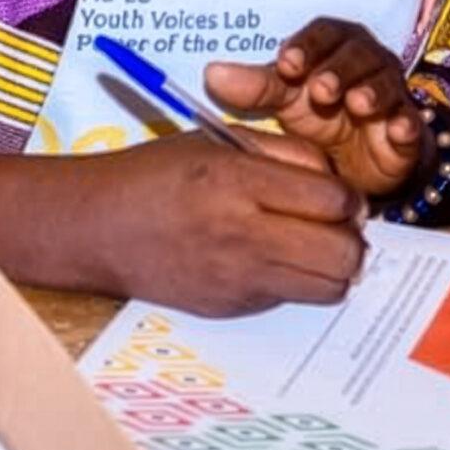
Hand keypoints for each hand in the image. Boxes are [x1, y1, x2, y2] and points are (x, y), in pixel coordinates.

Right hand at [79, 130, 365, 316]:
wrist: (98, 227)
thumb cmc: (158, 174)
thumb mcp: (221, 142)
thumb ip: (285, 154)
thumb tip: (337, 180)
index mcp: (239, 182)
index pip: (333, 199)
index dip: (348, 196)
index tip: (338, 194)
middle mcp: (243, 233)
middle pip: (342, 253)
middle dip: (351, 237)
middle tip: (336, 225)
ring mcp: (238, 278)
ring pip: (327, 286)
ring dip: (332, 267)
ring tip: (313, 245)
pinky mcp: (230, 307)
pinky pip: (291, 298)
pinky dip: (297, 281)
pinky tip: (275, 259)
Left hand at [206, 18, 426, 197]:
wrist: (356, 162)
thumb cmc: (318, 117)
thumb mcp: (284, 100)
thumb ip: (254, 87)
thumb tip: (211, 74)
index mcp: (335, 46)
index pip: (324, 33)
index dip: (308, 46)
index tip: (287, 64)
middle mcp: (367, 62)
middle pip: (357, 54)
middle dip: (339, 69)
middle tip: (320, 89)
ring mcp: (391, 94)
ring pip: (385, 83)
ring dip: (372, 91)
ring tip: (356, 104)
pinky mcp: (408, 129)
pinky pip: (411, 122)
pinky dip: (406, 124)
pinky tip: (397, 129)